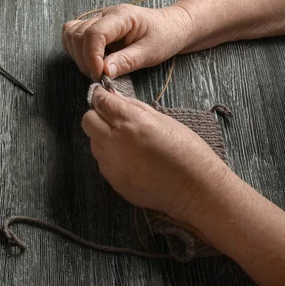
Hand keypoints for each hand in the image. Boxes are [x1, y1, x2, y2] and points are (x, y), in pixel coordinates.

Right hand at [62, 4, 194, 79]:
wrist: (172, 26)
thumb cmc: (165, 36)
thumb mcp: (151, 52)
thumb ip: (127, 61)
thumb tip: (105, 72)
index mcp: (122, 16)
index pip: (94, 33)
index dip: (92, 57)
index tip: (100, 75)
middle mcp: (105, 14)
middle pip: (78, 34)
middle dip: (84, 60)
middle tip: (100, 76)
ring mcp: (97, 19)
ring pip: (71, 34)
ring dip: (77, 55)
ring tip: (96, 69)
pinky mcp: (94, 27)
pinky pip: (72, 34)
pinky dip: (75, 50)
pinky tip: (90, 60)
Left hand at [82, 87, 232, 222]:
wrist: (197, 190)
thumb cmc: (187, 151)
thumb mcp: (164, 120)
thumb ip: (134, 107)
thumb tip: (114, 97)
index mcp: (131, 123)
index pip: (101, 102)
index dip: (101, 96)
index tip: (103, 95)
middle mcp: (116, 142)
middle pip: (87, 121)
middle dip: (97, 115)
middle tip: (112, 118)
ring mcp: (112, 164)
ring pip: (93, 142)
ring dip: (103, 137)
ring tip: (127, 141)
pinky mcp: (113, 181)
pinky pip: (102, 162)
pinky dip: (111, 156)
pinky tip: (131, 159)